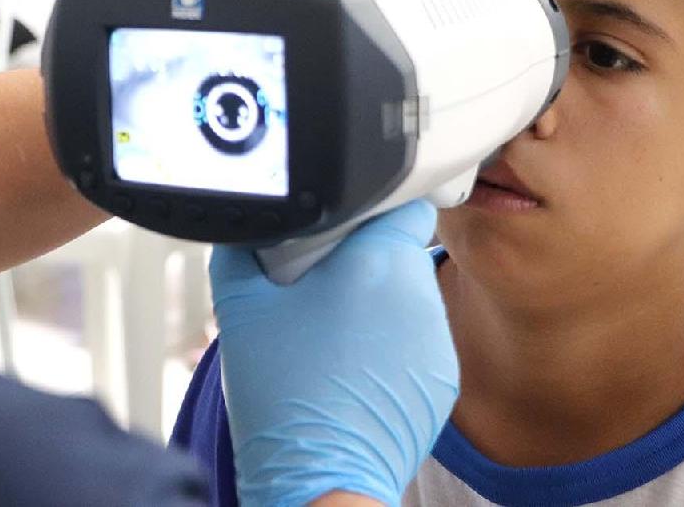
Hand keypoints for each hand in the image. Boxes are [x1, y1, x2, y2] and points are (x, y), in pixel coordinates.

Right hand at [210, 202, 457, 506]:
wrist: (318, 478)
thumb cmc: (282, 396)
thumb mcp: (240, 307)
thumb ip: (244, 249)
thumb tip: (251, 225)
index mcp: (378, 263)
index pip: (407, 204)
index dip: (376, 207)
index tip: (348, 224)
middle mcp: (419, 295)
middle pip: (401, 251)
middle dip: (365, 261)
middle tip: (320, 287)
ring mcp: (437, 341)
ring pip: (411, 296)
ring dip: (379, 302)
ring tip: (333, 333)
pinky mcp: (443, 379)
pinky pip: (419, 341)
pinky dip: (392, 345)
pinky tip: (354, 367)